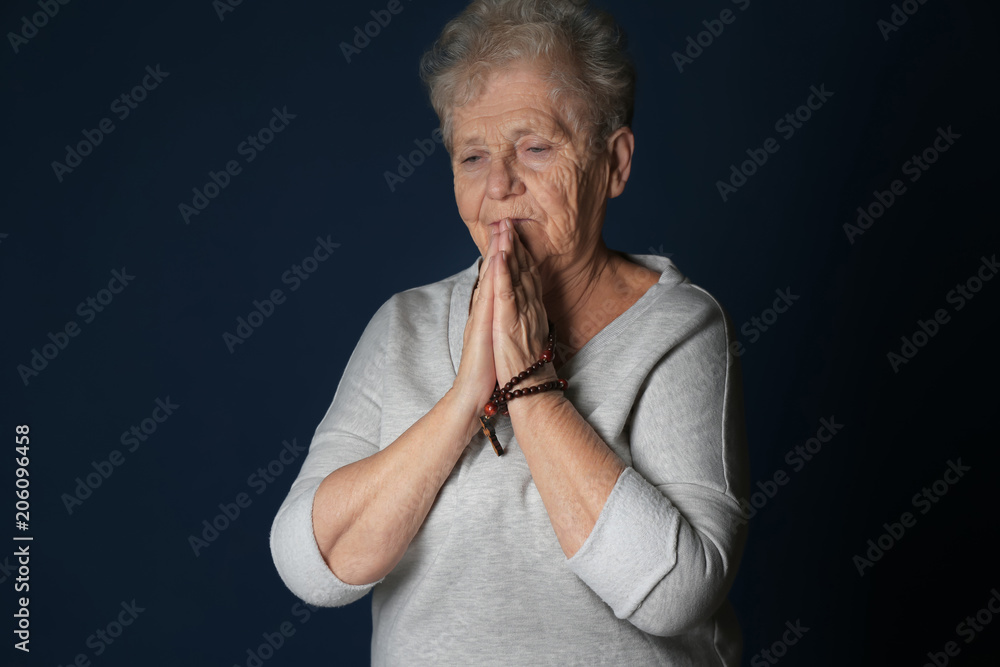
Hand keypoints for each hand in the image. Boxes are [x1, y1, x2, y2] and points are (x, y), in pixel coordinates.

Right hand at [452, 226, 500, 425]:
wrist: (472, 393)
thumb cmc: (488, 370)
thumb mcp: (496, 339)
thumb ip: (498, 322)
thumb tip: (505, 311)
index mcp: (489, 313)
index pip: (497, 278)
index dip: (503, 256)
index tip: (508, 234)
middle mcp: (483, 310)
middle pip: (492, 272)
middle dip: (499, 245)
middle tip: (504, 219)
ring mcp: (482, 316)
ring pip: (491, 278)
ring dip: (496, 252)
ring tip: (501, 229)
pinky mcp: (483, 325)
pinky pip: (490, 296)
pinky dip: (494, 276)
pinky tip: (497, 259)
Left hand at [492, 219, 557, 384]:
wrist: (526, 388)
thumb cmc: (523, 365)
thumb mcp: (525, 334)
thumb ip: (526, 315)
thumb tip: (524, 304)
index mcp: (531, 309)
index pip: (528, 274)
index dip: (522, 252)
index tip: (515, 232)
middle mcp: (529, 306)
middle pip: (524, 269)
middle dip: (516, 243)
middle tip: (509, 219)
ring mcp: (520, 313)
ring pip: (517, 276)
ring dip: (510, 250)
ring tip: (504, 228)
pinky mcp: (508, 323)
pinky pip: (506, 293)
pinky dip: (503, 273)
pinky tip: (500, 257)